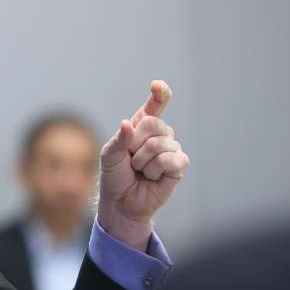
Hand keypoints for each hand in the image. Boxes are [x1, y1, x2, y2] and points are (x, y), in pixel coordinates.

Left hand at [98, 80, 190, 250]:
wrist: (121, 202)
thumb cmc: (115, 176)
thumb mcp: (109, 156)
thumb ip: (118, 139)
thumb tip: (128, 124)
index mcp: (141, 127)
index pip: (155, 105)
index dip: (159, 94)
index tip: (157, 86)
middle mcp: (160, 134)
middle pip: (154, 123)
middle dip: (135, 144)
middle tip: (131, 159)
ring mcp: (171, 149)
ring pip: (160, 144)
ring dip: (143, 161)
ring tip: (141, 171)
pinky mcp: (179, 165)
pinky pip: (171, 159)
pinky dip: (156, 170)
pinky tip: (153, 177)